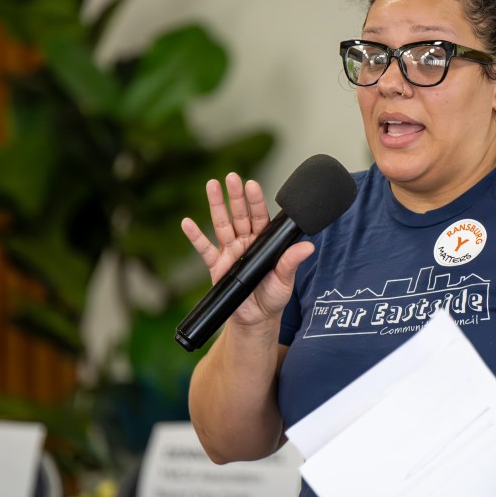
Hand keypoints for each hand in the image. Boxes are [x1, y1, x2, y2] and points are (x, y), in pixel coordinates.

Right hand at [180, 172, 313, 329]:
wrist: (256, 319)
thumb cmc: (273, 296)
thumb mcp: (285, 280)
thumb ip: (291, 262)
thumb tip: (308, 247)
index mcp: (263, 242)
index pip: (260, 216)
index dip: (255, 201)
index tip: (251, 185)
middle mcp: (246, 242)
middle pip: (239, 215)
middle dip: (235, 196)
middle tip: (231, 177)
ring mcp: (230, 252)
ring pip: (221, 225)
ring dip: (216, 206)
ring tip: (211, 185)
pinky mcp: (216, 266)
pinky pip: (204, 249)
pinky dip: (195, 236)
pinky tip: (187, 222)